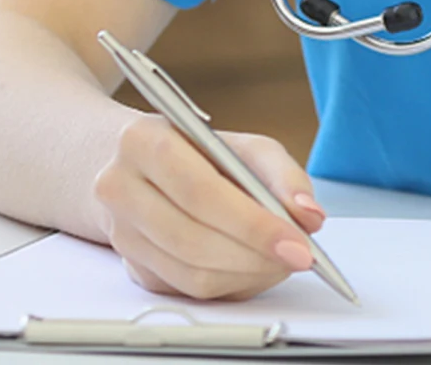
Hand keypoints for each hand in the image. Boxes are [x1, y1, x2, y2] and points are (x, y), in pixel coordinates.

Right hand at [93, 113, 325, 300]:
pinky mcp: (131, 267)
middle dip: (255, 254)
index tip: (297, 242)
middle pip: (193, 238)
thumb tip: (309, 216)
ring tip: (283, 262)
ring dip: (246, 275)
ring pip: (189, 272)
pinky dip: (230, 285)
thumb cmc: (199, 150)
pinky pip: (186, 290)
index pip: (201, 191)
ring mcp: (121, 233)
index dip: (252, 223)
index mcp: (144, 141)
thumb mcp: (244, 145)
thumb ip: (282, 175)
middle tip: (299, 256)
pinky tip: (255, 270)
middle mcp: (120, 188)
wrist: (138, 162)